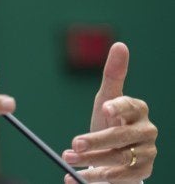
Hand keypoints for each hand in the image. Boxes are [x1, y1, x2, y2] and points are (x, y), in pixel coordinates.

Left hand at [62, 43, 157, 182]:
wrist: (114, 153)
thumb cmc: (109, 121)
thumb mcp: (106, 99)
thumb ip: (113, 75)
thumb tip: (120, 45)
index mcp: (137, 109)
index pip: (129, 106)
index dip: (118, 107)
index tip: (105, 108)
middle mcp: (146, 130)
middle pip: (120, 136)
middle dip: (96, 140)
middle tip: (74, 144)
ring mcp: (146, 152)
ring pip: (118, 158)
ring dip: (91, 161)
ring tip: (68, 158)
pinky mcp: (142, 171)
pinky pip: (120, 176)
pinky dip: (97, 177)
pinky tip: (78, 178)